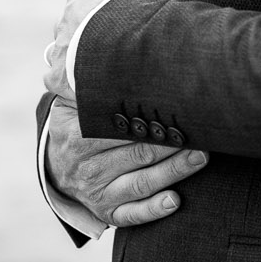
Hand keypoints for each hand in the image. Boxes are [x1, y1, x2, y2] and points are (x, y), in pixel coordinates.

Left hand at [42, 0, 160, 100]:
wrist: (118, 39)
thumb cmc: (133, 9)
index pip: (88, 4)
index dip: (106, 15)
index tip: (121, 25)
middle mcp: (63, 21)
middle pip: (74, 29)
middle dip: (88, 38)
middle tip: (112, 51)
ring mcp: (57, 48)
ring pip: (64, 54)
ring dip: (77, 61)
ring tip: (102, 72)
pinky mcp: (56, 76)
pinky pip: (60, 79)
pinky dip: (72, 84)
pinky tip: (90, 88)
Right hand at [44, 97, 205, 227]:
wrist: (56, 164)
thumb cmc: (81, 124)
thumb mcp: (75, 102)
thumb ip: (89, 83)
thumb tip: (101, 46)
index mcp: (79, 135)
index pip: (122, 128)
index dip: (154, 119)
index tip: (182, 110)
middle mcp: (86, 166)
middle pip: (138, 154)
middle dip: (174, 144)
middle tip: (204, 133)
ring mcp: (95, 192)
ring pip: (141, 183)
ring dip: (174, 171)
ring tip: (200, 157)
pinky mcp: (105, 212)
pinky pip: (130, 215)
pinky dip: (153, 210)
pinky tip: (175, 201)